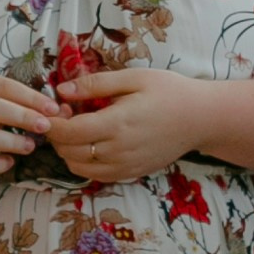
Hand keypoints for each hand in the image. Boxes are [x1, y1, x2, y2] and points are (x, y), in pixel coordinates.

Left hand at [51, 67, 211, 181]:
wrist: (201, 118)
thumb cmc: (169, 92)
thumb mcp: (133, 78)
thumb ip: (95, 84)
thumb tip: (62, 91)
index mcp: (116, 124)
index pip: (68, 133)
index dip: (52, 124)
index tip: (52, 110)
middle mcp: (117, 150)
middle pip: (69, 152)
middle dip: (58, 135)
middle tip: (65, 115)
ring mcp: (124, 166)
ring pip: (79, 167)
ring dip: (68, 151)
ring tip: (77, 130)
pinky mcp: (131, 173)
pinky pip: (96, 175)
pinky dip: (84, 163)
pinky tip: (91, 144)